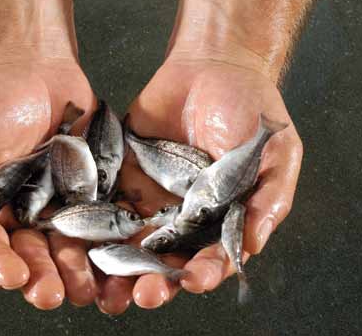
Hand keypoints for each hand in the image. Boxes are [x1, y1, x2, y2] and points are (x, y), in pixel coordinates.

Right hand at [0, 52, 100, 308]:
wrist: (33, 65)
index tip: (13, 275)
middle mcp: (29, 214)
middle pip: (36, 255)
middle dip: (44, 276)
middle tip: (54, 294)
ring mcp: (65, 203)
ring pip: (73, 245)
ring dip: (80, 270)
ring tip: (89, 290)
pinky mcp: (97, 189)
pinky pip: (106, 217)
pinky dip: (113, 239)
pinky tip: (120, 256)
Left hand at [105, 56, 302, 311]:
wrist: (214, 64)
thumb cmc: (254, 110)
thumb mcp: (277, 154)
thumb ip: (268, 200)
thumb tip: (252, 245)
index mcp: (223, 217)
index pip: (213, 255)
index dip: (206, 271)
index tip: (195, 279)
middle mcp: (187, 215)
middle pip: (169, 258)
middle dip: (157, 281)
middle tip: (145, 295)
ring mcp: (154, 197)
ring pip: (134, 241)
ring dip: (122, 266)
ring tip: (110, 287)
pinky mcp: (126, 175)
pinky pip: (107, 204)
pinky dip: (94, 226)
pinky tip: (84, 244)